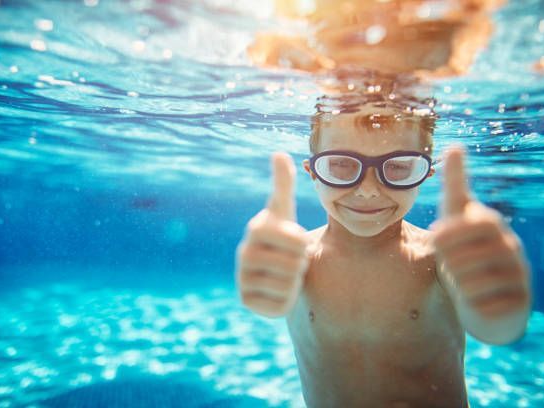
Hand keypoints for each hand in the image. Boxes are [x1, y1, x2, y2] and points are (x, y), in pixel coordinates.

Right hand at [235, 152, 309, 317]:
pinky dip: (287, 299)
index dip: (300, 242)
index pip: (291, 238)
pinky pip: (280, 304)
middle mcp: (244, 254)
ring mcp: (242, 279)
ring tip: (286, 272)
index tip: (295, 240)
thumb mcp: (285, 210)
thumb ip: (283, 183)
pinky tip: (279, 289)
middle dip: (301, 262)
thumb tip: (278, 153)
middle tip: (293, 259)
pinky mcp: (247, 302)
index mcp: (256, 229)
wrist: (277, 268)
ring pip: (288, 284)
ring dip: (295, 280)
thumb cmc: (284, 236)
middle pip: (293, 263)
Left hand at [431, 146, 530, 319]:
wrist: (482, 297)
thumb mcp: (455, 217)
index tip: (434, 238)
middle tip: (445, 264)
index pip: (478, 223)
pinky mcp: (520, 305)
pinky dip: (469, 303)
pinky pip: (483, 305)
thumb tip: (455, 145)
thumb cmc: (463, 251)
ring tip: (459, 280)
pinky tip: (472, 299)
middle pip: (468, 255)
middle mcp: (512, 249)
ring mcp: (520, 278)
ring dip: (456, 283)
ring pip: (472, 282)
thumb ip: (455, 184)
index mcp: (494, 226)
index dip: (450, 233)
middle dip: (448, 261)